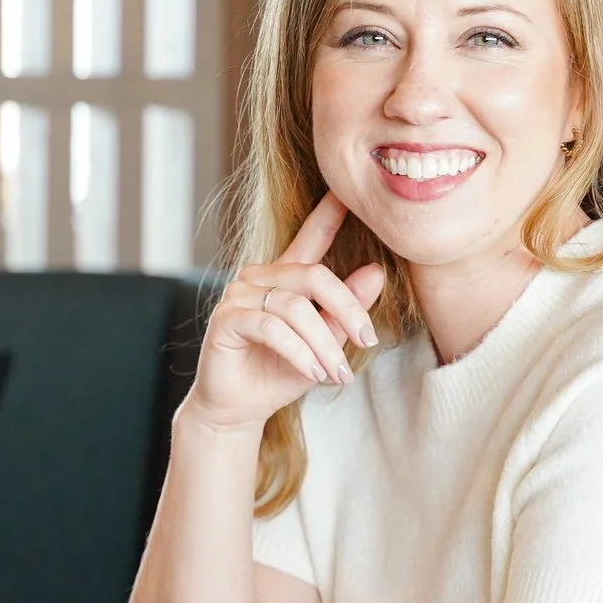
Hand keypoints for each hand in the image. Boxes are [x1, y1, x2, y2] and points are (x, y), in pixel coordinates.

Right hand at [182, 195, 389, 433]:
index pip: (310, 237)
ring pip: (295, 308)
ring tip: (339, 373)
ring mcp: (239, 295)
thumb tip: (376, 272)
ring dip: (324, 344)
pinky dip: (298, 351)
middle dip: (347, 309)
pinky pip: (271, 327)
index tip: (347, 192)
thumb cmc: (279, 373)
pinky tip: (313, 372)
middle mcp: (259, 277)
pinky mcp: (226, 319)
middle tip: (368, 341)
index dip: (328, 214)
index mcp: (284, 278)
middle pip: (314, 276)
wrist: (238, 409)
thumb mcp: (324, 342)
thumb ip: (345, 309)